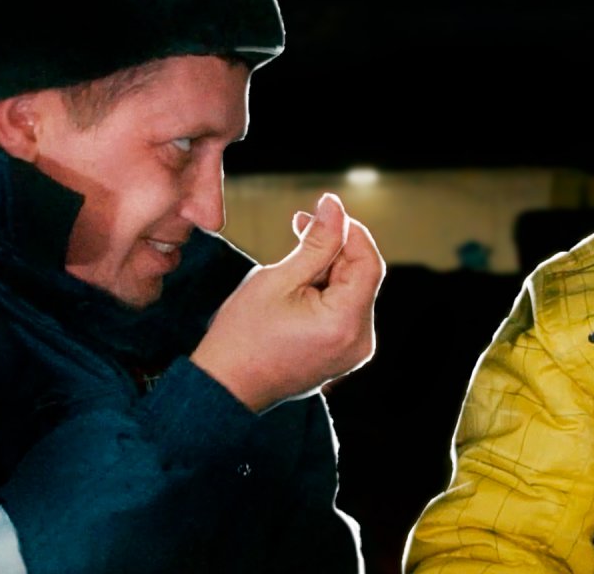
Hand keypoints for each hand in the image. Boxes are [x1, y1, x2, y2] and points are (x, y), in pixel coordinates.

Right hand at [190, 192, 384, 411]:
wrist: (225, 387)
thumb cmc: (243, 336)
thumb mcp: (278, 279)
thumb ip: (316, 242)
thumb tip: (335, 207)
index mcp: (346, 323)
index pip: (368, 263)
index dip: (350, 231)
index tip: (324, 209)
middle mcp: (359, 341)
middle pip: (361, 277)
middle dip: (335, 247)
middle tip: (300, 225)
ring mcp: (353, 351)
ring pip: (352, 291)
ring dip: (328, 268)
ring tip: (292, 258)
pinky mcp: (342, 354)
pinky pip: (344, 311)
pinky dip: (326, 291)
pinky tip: (299, 283)